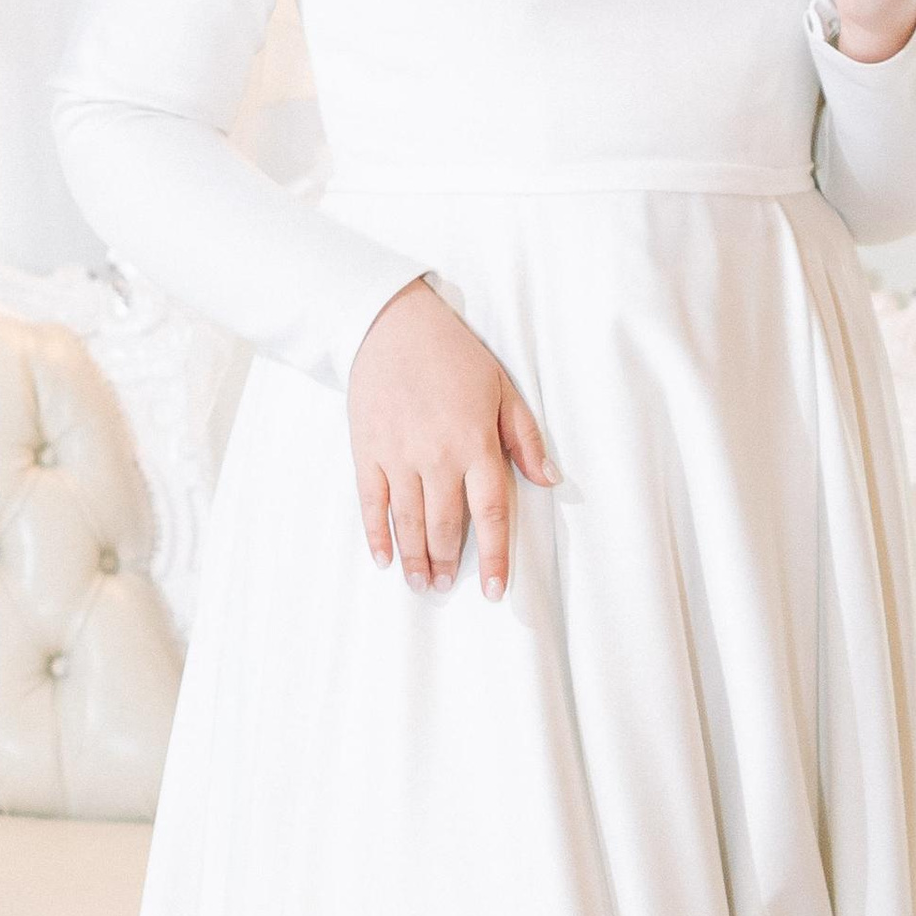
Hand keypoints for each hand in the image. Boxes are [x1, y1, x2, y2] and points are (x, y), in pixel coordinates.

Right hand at [347, 278, 556, 601]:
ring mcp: (398, 457)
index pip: (492, 514)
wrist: (392, 325)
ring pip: (410, 522)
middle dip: (449, 563)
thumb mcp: (502, 389)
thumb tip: (549, 480)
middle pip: (446, 526)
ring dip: (417, 559)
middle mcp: (438, 457)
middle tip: (447, 587)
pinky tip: (384, 558)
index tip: (496, 591)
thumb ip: (525, 438)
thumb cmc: (454, 356)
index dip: (496, 557)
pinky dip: (377, 535)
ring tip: (422, 584)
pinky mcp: (366, 452)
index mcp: (476, 444)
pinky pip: (372, 504)